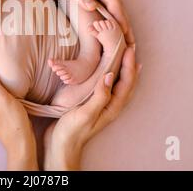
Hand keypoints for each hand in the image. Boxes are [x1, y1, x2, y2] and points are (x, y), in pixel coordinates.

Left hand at [37, 0, 134, 45]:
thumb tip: (92, 7)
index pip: (113, 3)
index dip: (121, 21)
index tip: (127, 37)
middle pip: (116, 7)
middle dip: (125, 26)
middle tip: (131, 47)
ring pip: (109, 7)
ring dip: (117, 24)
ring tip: (122, 42)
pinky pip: (99, 4)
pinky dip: (105, 17)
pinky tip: (104, 27)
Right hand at [43, 47, 141, 169]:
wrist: (62, 145)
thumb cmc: (72, 131)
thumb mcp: (86, 113)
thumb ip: (100, 96)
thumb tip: (110, 75)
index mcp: (112, 106)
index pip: (126, 82)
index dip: (129, 64)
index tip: (129, 48)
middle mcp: (111, 104)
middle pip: (127, 81)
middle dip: (130, 64)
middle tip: (130, 46)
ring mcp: (104, 104)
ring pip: (119, 82)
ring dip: (124, 68)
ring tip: (125, 54)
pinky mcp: (95, 102)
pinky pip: (108, 84)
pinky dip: (112, 73)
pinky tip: (107, 68)